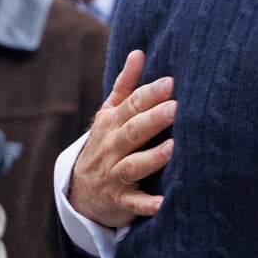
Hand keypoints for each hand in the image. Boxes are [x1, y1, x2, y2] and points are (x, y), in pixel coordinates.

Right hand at [67, 50, 175, 227]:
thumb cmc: (106, 145)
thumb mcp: (109, 114)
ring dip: (152, 158)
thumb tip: (139, 52)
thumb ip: (125, 86)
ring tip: (172, 149)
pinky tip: (162, 204)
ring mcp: (115, 176)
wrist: (81, 192)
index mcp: (112, 124)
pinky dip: (147, 205)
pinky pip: (134, 204)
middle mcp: (112, 148)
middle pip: (133, 132)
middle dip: (153, 120)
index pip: (132, 106)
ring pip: (133, 165)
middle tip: (176, 108)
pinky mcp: (121, 201)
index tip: (171, 83)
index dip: (150, 94)